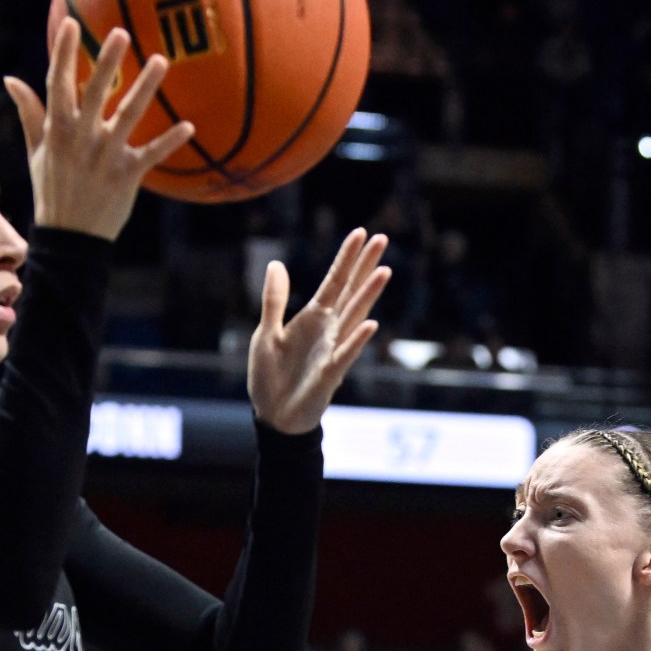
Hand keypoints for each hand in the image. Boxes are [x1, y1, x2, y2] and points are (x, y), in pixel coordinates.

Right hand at [3, 20, 197, 239]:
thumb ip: (29, 113)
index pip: (59, 83)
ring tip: (161, 61)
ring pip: (128, 115)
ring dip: (145, 87)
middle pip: (94, 92)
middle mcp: (80, 139)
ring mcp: (105, 156)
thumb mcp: (36, 152)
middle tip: (122, 33)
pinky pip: (151, 154)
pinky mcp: (127, 175)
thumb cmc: (52, 189)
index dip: (65, 53)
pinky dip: (169, 141)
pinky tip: (188, 126)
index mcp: (57, 130)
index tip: (71, 25)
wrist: (69, 238)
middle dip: (107, 61)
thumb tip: (11, 79)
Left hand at [248, 227, 391, 434]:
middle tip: (382, 239)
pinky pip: (345, 355)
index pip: (334, 282)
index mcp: (313, 319)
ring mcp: (332, 351)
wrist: (273, 418)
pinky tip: (370, 324)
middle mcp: (329, 331)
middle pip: (351, 292)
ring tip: (384, 271)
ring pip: (355, 317)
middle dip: (365, 266)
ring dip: (368, 295)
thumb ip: (274, 300)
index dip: (346, 258)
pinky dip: (357, 340)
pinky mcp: (330, 375)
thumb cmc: (271, 377)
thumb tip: (277, 263)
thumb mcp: (266, 333)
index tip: (360, 232)